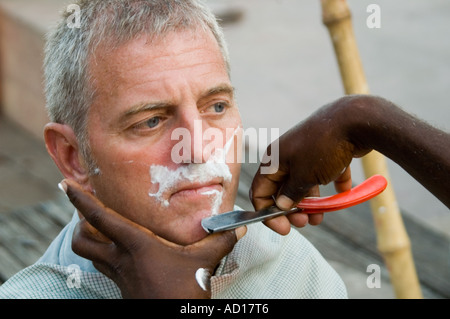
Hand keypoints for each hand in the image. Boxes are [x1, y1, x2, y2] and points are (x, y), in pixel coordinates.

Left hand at [60, 179, 245, 298]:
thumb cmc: (183, 292)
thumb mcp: (203, 262)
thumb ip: (220, 241)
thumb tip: (238, 228)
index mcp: (135, 244)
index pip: (100, 217)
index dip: (80, 199)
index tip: (66, 184)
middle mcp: (120, 258)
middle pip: (82, 239)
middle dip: (79, 222)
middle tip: (90, 210)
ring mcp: (119, 274)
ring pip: (89, 254)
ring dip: (90, 238)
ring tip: (101, 226)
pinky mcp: (122, 286)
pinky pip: (103, 266)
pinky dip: (104, 254)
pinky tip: (121, 251)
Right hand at [250, 98, 370, 234]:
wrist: (355, 120)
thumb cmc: (324, 147)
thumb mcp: (304, 176)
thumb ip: (291, 194)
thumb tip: (281, 206)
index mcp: (274, 160)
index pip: (260, 191)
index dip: (267, 212)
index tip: (284, 228)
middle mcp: (287, 156)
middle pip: (282, 189)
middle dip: (292, 209)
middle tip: (305, 222)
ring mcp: (307, 154)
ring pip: (304, 184)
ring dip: (311, 203)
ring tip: (321, 215)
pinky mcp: (326, 153)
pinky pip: (325, 174)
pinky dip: (331, 186)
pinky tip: (342, 193)